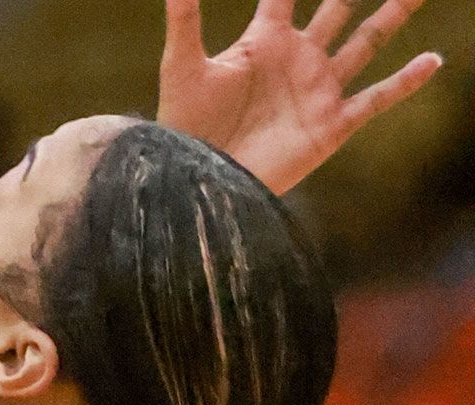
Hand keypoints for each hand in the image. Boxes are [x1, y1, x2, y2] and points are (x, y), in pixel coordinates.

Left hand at [158, 0, 443, 194]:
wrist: (200, 178)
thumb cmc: (185, 124)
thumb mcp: (183, 65)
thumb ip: (184, 20)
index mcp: (265, 40)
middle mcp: (298, 58)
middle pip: (338, 11)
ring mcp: (318, 89)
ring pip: (366, 43)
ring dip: (392, 17)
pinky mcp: (332, 123)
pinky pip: (377, 97)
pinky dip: (406, 81)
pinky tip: (431, 60)